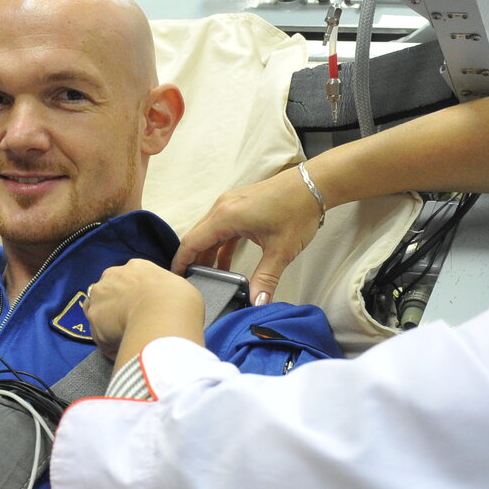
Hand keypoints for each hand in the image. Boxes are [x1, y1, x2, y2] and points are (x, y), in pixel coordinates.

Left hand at [86, 259, 204, 361]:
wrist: (164, 313)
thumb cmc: (178, 300)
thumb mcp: (180, 288)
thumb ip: (167, 292)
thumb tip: (169, 302)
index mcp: (136, 267)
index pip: (129, 280)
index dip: (134, 296)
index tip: (142, 310)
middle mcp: (113, 275)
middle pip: (110, 292)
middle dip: (117, 308)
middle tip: (133, 326)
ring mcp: (99, 295)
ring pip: (99, 312)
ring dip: (108, 325)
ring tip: (127, 341)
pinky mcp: (93, 318)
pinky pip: (99, 335)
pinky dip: (108, 344)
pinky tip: (123, 352)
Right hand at [171, 165, 323, 304]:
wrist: (314, 185)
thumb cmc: (297, 210)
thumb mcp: (281, 250)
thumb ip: (265, 279)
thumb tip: (256, 303)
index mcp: (226, 216)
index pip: (192, 242)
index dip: (180, 262)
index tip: (174, 279)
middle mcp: (223, 207)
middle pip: (197, 237)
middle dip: (192, 261)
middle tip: (190, 284)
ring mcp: (231, 204)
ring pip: (209, 233)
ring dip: (207, 254)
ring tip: (207, 278)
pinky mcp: (240, 205)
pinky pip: (222, 228)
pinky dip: (220, 245)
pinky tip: (225, 263)